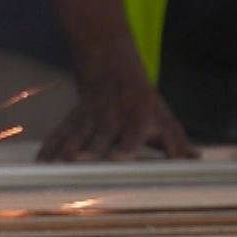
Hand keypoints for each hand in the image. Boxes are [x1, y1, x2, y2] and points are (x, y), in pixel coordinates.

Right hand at [37, 77, 193, 161]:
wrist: (111, 69)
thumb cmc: (143, 102)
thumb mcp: (164, 118)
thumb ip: (177, 144)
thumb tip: (196, 162)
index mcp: (137, 116)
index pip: (133, 131)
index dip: (125, 144)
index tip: (116, 156)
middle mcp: (111, 117)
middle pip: (99, 136)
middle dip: (88, 150)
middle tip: (78, 164)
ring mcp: (89, 119)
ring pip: (75, 135)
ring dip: (64, 150)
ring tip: (56, 168)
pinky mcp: (73, 121)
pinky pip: (59, 135)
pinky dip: (48, 149)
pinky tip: (39, 164)